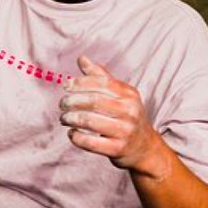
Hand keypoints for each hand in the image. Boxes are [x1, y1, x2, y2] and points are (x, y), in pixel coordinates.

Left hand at [61, 56, 168, 178]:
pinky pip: (90, 142)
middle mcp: (129, 111)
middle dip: (72, 101)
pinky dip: (76, 137)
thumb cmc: (127, 118)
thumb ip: (101, 77)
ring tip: (64, 118)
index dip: (80, 82)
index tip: (66, 86)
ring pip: (89, 121)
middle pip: (93, 101)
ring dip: (70, 119)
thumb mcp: (121, 96)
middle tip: (62, 105)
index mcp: (129, 94)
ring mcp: (125, 131)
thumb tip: (82, 59)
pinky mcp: (117, 149)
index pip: (101, 83)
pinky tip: (72, 133)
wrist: (145, 149)